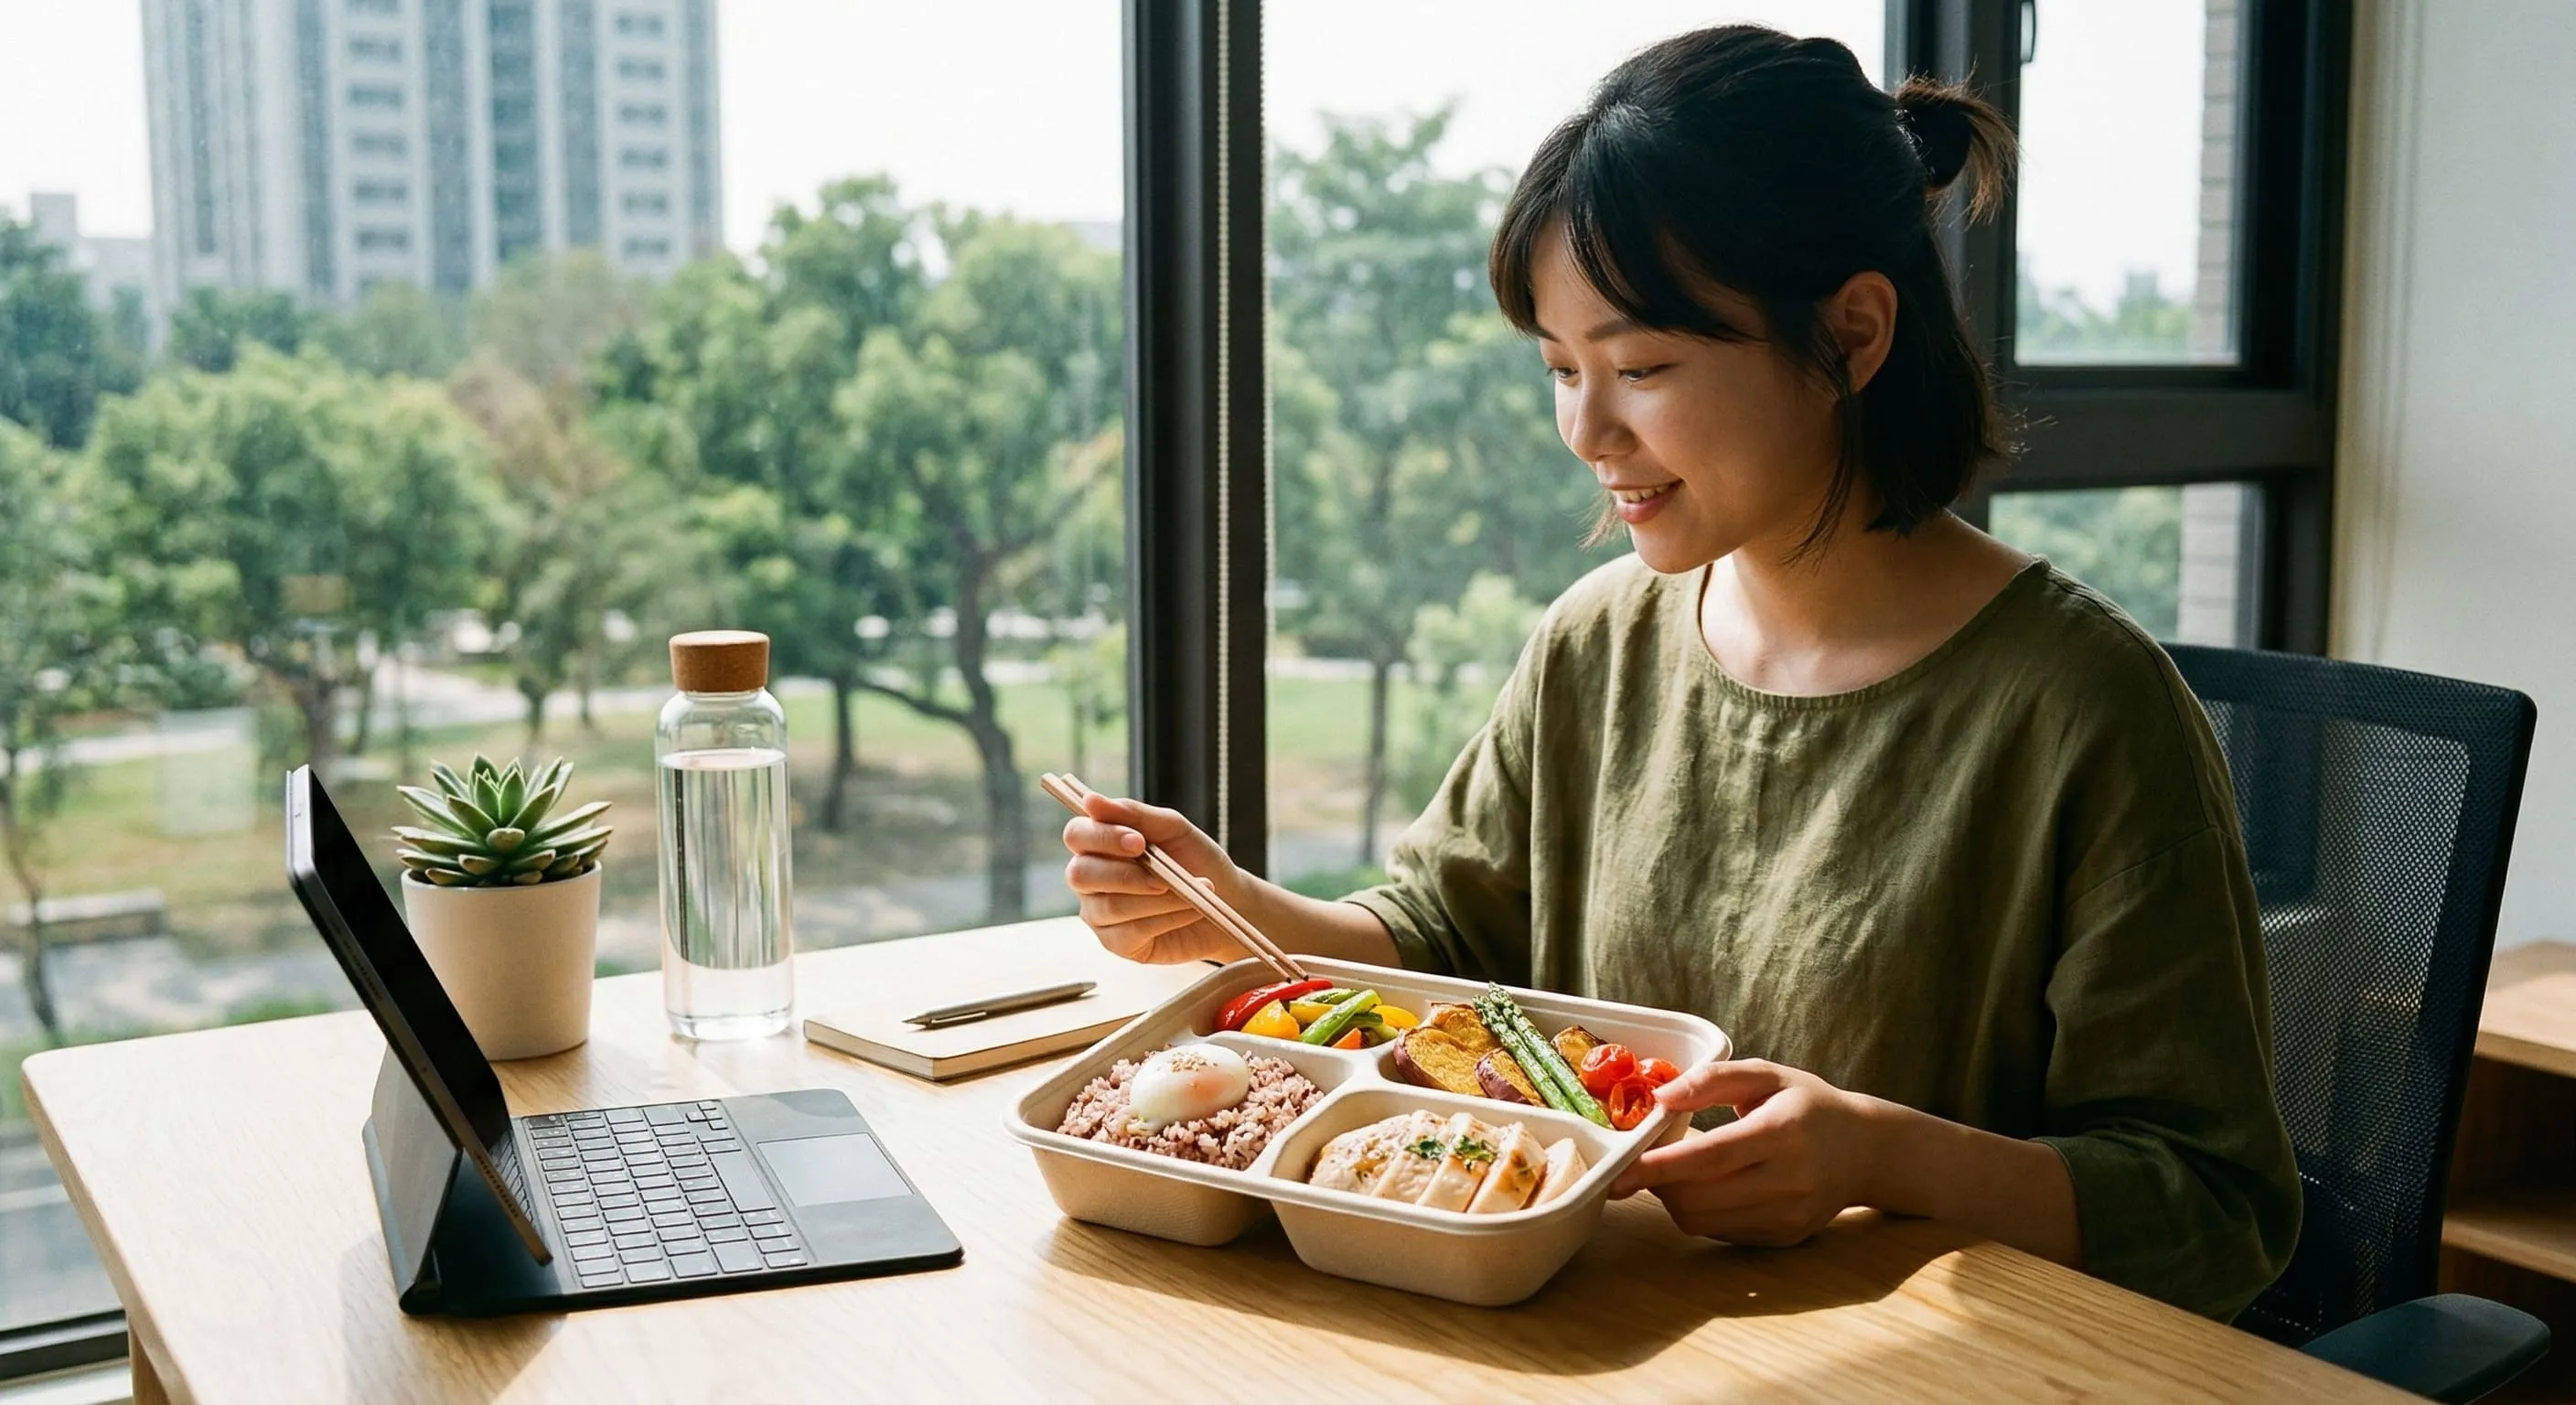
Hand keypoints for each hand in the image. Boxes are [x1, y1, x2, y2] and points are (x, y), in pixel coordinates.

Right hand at [1061, 793, 1247, 964]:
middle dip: (1125, 873)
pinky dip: (1167, 917)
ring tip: (1193, 890)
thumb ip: (1134, 814)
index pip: (1076, 835)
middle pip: (1080, 875)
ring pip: (1111, 906)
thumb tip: (1090, 800)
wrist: (1229, 898)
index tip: (1138, 841)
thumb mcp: (1172, 828)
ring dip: (1158, 898)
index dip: (1102, 837)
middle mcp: (1090, 880)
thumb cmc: (1196, 859)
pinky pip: (1131, 931)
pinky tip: (1191, 910)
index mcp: (1098, 845)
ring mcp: (1100, 915)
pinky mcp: (1118, 944)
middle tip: (1164, 875)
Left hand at [1607, 1059, 1889, 1247]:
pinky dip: (1700, 1213)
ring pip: (1704, 1221)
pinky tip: (1707, 1187)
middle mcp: (1788, 1181)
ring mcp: (1787, 1216)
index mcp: (1782, 1133)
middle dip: (1658, 1184)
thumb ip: (1713, 1079)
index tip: (1621, 1171)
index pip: (1711, 1157)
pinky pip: (1721, 1233)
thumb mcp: (1767, 1075)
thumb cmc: (1809, 1105)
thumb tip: (1660, 1097)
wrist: (1866, 1152)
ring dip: (1674, 1200)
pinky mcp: (1783, 1238)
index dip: (1661, 1166)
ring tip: (1675, 1171)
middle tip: (1642, 1161)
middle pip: (1701, 1197)